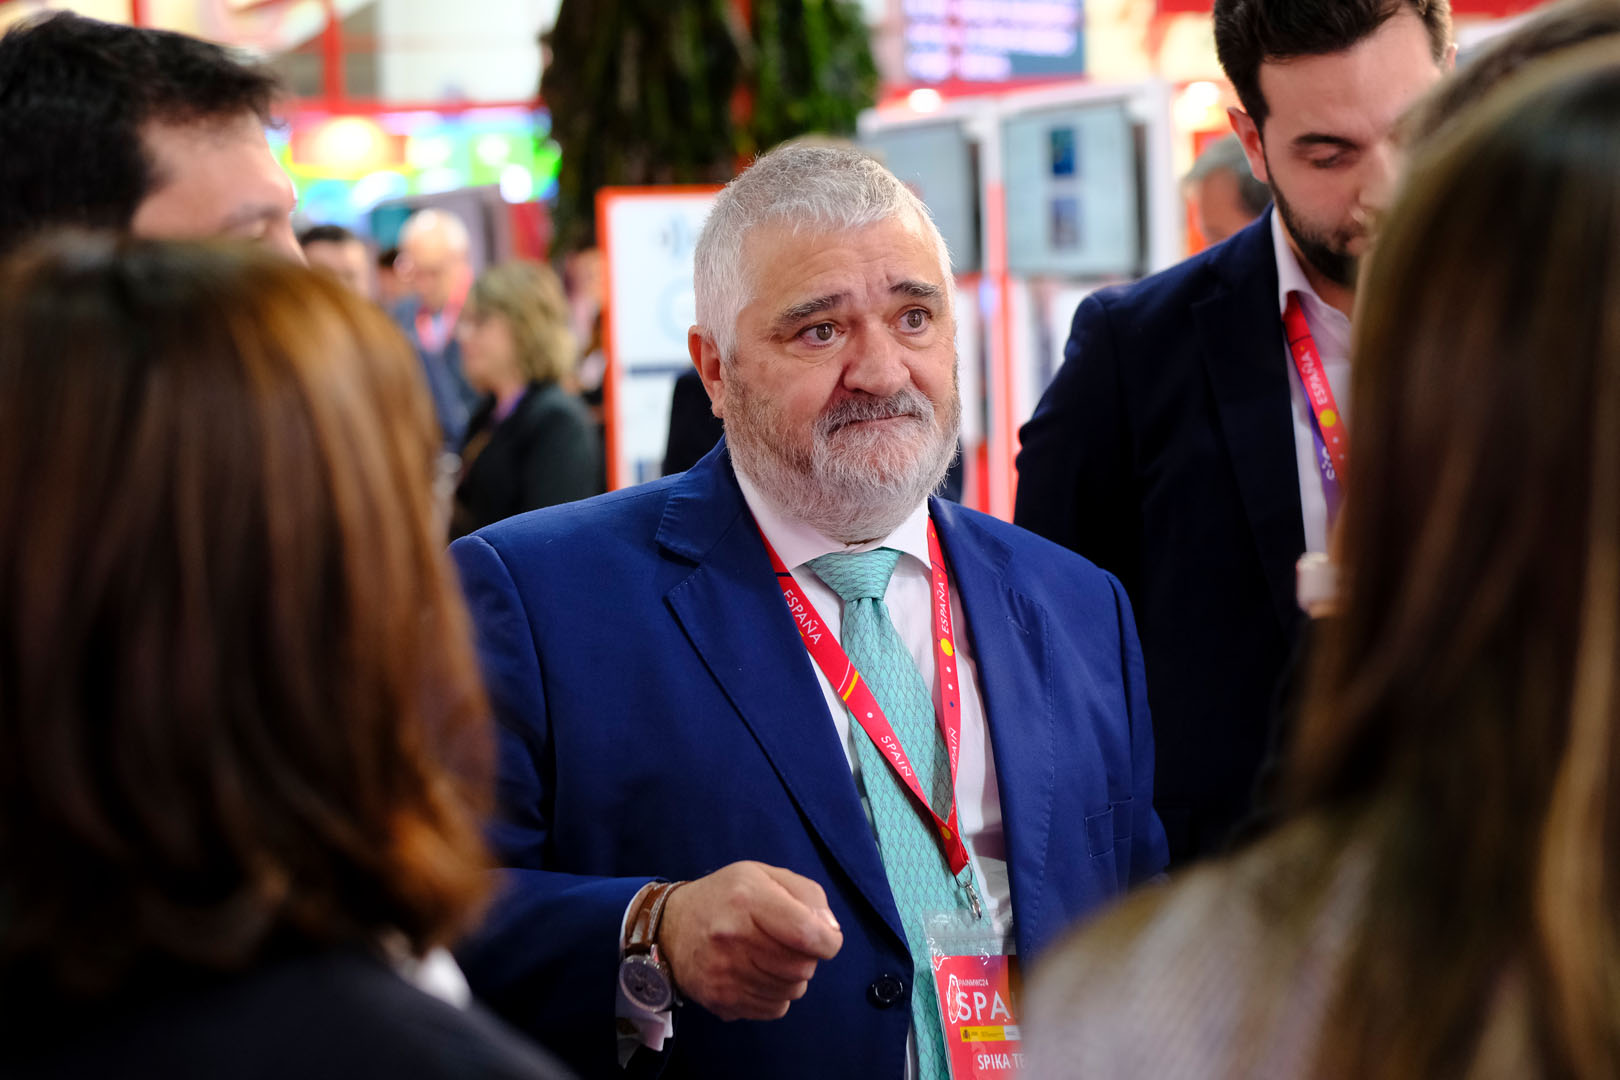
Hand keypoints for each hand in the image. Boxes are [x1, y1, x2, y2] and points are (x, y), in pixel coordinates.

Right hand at [658, 861, 842, 1020]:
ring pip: (792, 990)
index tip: (824, 937)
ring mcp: (725, 974)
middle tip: (788, 943)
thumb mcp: (764, 875)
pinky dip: (776, 994)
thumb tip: (830, 932)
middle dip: (807, 956)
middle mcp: (734, 938)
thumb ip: (807, 894)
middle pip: (803, 967)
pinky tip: (757, 974)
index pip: (808, 934)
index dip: (828, 941)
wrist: (671, 927)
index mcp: (748, 898)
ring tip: (770, 956)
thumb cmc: (726, 896)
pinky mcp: (721, 1000)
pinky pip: (775, 1009)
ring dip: (792, 976)